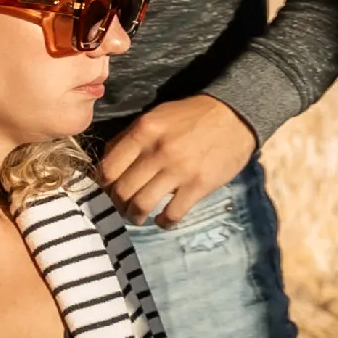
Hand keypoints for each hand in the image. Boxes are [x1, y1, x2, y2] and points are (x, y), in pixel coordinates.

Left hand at [99, 95, 254, 225]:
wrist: (235, 115)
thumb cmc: (192, 116)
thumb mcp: (156, 116)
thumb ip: (131, 138)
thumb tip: (108, 163)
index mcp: (143, 131)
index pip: (108, 169)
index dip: (102, 185)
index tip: (107, 191)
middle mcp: (158, 151)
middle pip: (122, 191)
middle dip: (117, 204)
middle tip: (122, 207)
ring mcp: (179, 170)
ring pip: (142, 205)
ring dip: (135, 217)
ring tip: (138, 217)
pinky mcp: (199, 185)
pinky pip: (172, 214)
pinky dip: (163, 222)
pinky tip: (163, 220)